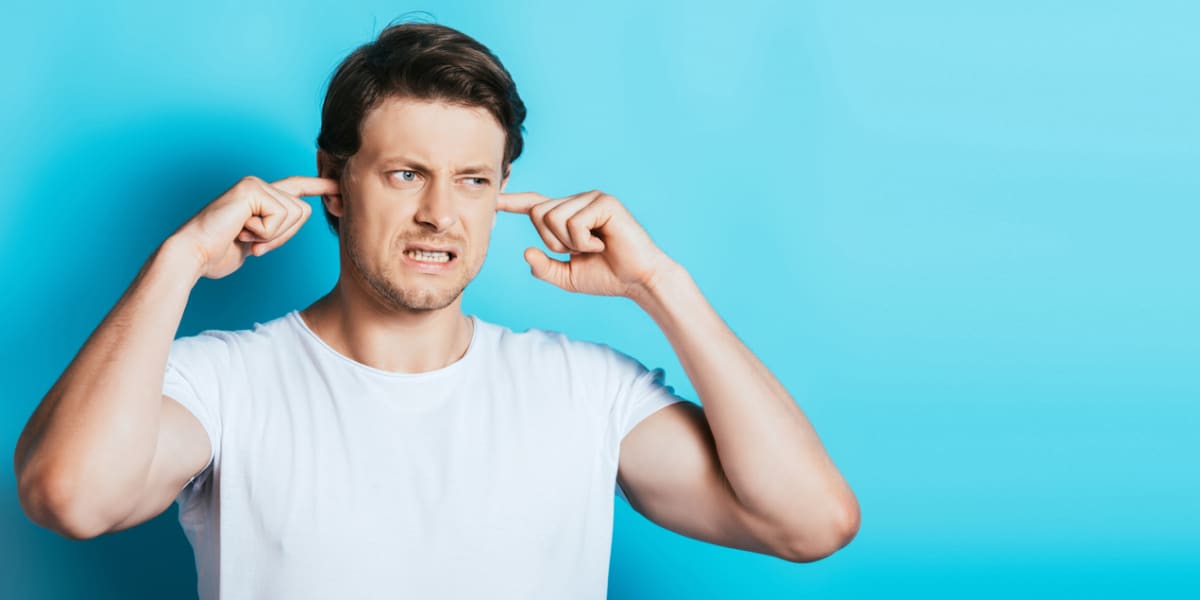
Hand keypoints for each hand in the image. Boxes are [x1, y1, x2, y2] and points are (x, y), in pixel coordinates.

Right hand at [171, 176, 337, 279]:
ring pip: (295, 215)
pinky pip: (280, 217)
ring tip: (243, 235)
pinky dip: (264, 233)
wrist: (193, 254)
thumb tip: (297, 216)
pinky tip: (240, 230)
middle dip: (284, 236)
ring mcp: (254, 184)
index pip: (296, 188)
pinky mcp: (252, 189)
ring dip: (271, 236)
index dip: (319, 186)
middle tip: (253, 242)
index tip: (339, 185)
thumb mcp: (256, 241)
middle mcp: (258, 185)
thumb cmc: (217, 252)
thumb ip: (275, 229)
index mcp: (260, 197)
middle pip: (303, 212)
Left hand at [497, 189, 675, 297]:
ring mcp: (592, 198)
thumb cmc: (607, 276)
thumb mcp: (566, 276)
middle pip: (538, 213)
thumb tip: (527, 251)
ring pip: (553, 217)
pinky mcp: (604, 202)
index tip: (492, 201)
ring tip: (594, 247)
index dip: (512, 202)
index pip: (535, 204)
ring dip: (570, 243)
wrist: (638, 281)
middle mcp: (578, 201)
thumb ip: (544, 267)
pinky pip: (574, 222)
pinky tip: (603, 244)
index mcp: (568, 215)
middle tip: (580, 251)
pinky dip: (584, 241)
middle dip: (553, 241)